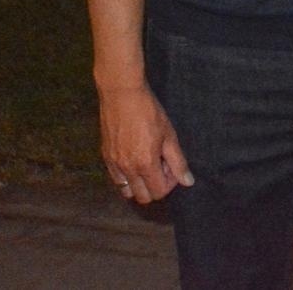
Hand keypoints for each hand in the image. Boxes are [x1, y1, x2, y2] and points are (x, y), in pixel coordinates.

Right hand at [98, 84, 193, 203]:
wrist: (122, 95)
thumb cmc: (149, 112)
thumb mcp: (169, 135)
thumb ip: (178, 161)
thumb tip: (188, 181)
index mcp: (145, 164)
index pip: (159, 192)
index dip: (170, 183)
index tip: (173, 166)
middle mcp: (127, 169)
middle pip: (143, 197)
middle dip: (156, 186)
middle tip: (162, 165)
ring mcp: (113, 164)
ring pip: (127, 191)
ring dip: (140, 184)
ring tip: (148, 163)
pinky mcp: (105, 157)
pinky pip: (116, 179)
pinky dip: (127, 177)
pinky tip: (135, 158)